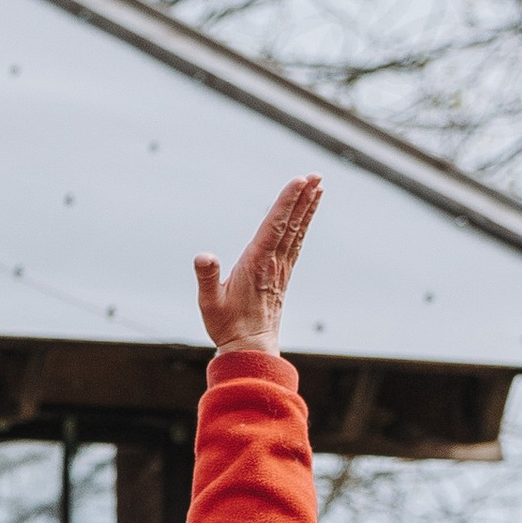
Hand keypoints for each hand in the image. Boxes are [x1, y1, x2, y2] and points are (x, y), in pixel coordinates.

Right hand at [194, 174, 321, 352]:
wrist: (250, 347)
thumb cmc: (227, 325)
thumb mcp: (209, 303)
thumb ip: (207, 278)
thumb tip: (203, 255)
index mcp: (256, 263)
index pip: (274, 226)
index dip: (287, 202)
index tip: (300, 181)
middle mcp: (273, 263)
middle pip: (291, 224)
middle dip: (303, 198)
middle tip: (316, 175)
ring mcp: (281, 268)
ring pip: (297, 231)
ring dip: (307, 207)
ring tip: (318, 186)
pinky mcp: (282, 274)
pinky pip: (295, 242)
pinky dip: (302, 224)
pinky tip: (306, 215)